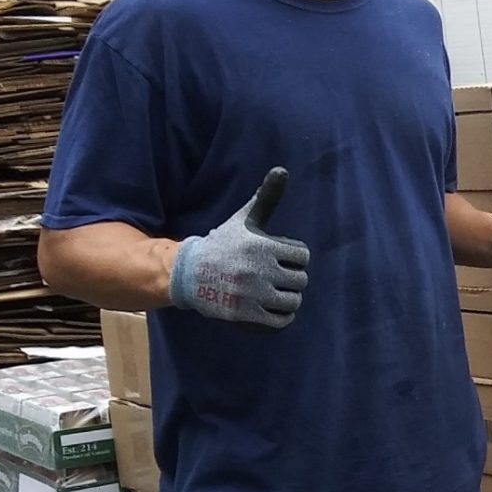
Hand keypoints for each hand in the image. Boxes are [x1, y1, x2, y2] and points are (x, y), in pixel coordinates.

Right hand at [168, 168, 310, 328]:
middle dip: (290, 279)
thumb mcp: (245, 219)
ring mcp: (253, 294)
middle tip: (274, 277)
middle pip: (301, 280)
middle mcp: (259, 270)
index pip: (302, 256)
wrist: (189, 273)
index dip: (293, 258)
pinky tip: (271, 309)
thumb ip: (266, 198)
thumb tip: (282, 170)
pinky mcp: (246, 315)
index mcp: (263, 246)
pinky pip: (281, 321)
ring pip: (293, 302)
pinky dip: (281, 317)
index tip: (279, 258)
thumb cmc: (223, 244)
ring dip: (287, 299)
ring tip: (273, 293)